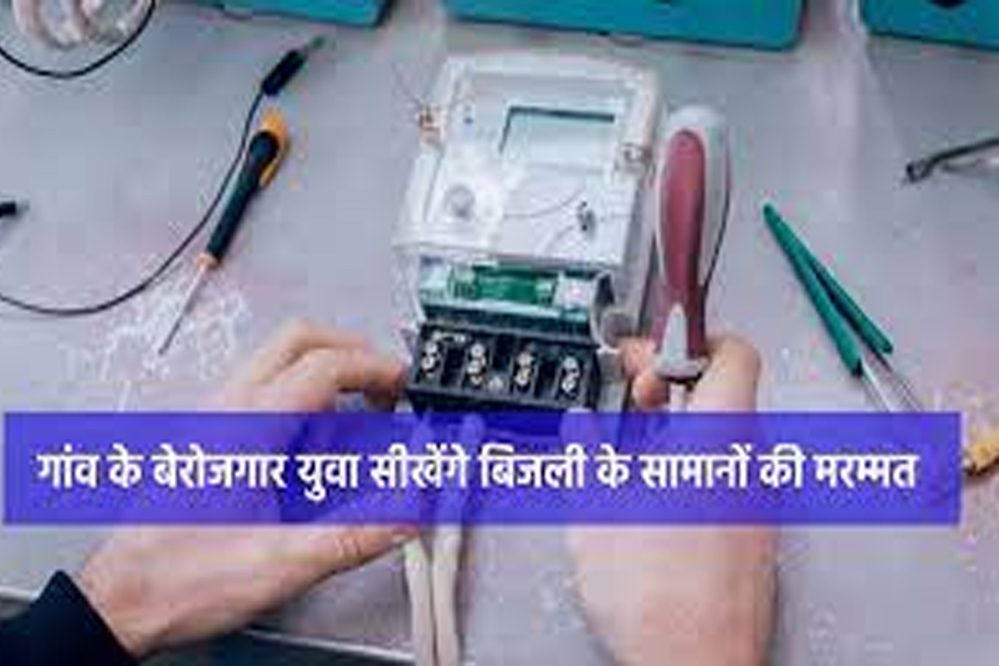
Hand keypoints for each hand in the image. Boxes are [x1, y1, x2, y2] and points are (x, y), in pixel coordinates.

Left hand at [78, 320, 413, 657]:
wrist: (121, 602)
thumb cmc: (182, 579)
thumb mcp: (286, 561)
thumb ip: (360, 532)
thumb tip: (412, 507)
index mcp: (250, 426)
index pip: (325, 364)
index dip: (376, 367)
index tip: (405, 384)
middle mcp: (226, 410)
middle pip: (297, 340)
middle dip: (351, 352)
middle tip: (383, 384)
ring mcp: (211, 420)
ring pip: (276, 364)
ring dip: (324, 380)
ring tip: (353, 427)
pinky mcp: (204, 438)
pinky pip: (260, 394)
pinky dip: (299, 403)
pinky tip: (309, 455)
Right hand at [568, 335, 775, 665]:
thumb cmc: (658, 598)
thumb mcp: (594, 509)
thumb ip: (587, 451)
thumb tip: (582, 426)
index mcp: (719, 439)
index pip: (733, 351)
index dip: (688, 342)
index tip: (649, 357)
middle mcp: (752, 461)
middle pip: (727, 388)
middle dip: (675, 385)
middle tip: (636, 400)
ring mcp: (760, 498)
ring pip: (728, 433)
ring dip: (684, 426)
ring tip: (639, 451)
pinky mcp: (757, 530)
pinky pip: (732, 473)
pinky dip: (697, 465)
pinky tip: (658, 494)